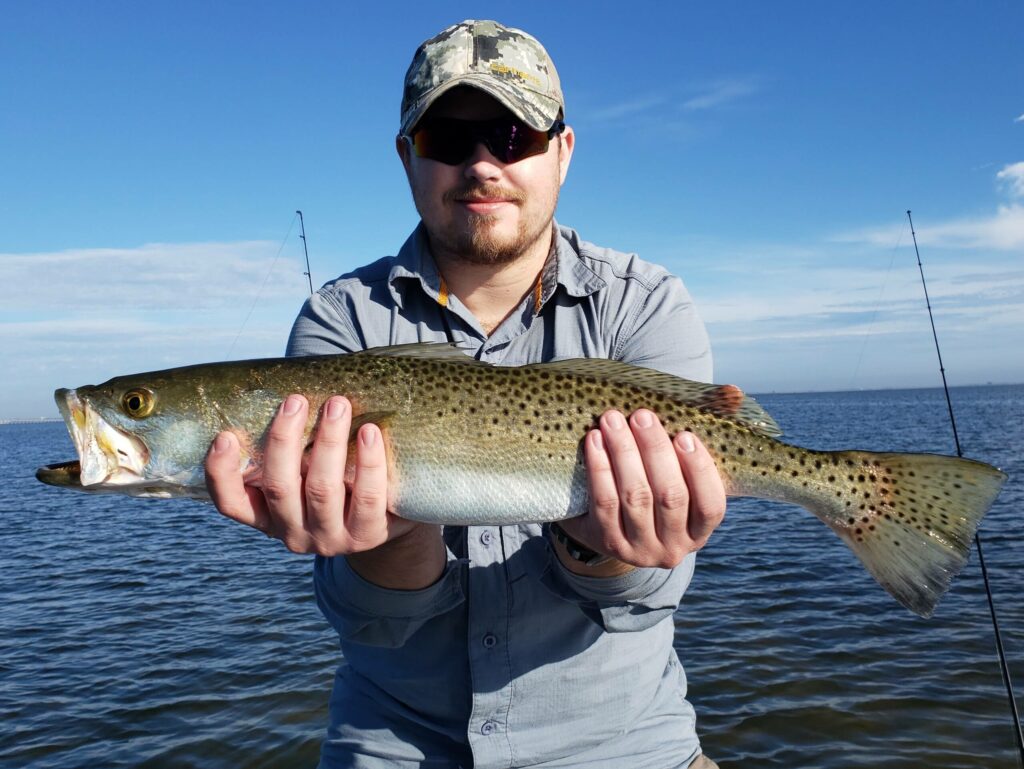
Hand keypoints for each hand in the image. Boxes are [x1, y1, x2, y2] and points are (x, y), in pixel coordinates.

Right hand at [204, 394, 424, 556]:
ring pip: (323, 490)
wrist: (389, 518)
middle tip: (296, 399)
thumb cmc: (337, 478)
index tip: (225, 435)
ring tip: (338, 404)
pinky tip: (371, 432)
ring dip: (329, 443)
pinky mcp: (367, 537)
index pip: (231, 502)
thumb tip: (283, 387)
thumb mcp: (306, 470)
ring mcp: (329, 539)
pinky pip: (367, 498)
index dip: (222, 473)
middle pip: (279, 487)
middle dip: (284, 439)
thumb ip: (291, 446)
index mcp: (267, 516)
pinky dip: (368, 462)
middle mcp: (292, 532)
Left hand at [559, 408, 725, 569]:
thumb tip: (733, 392)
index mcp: (700, 530)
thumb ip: (704, 434)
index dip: (700, 469)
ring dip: (623, 453)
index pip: (710, 505)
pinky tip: (594, 441)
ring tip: (612, 420)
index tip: (685, 434)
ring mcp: (639, 549)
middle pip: (669, 496)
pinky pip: (604, 503)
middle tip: (642, 415)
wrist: (606, 526)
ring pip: (635, 497)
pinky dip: (600, 468)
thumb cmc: (654, 484)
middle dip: (655, 450)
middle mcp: (674, 547)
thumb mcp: (680, 471)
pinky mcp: (607, 542)